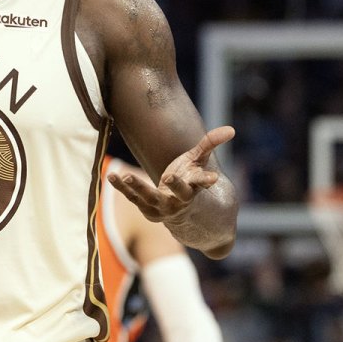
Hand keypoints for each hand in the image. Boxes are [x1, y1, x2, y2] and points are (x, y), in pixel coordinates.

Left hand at [108, 126, 235, 223]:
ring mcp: (163, 207)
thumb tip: (231, 129)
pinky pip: (133, 198)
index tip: (213, 179)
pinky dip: (122, 187)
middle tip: (169, 178)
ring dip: (139, 187)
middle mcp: (180, 200)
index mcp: (195, 186)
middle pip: (179, 194)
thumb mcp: (199, 161)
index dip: (206, 179)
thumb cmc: (190, 180)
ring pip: (151, 197)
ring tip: (127, 175)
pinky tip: (111, 176)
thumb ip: (210, 144)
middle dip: (175, 186)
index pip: (202, 182)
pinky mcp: (147, 209)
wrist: (181, 212)